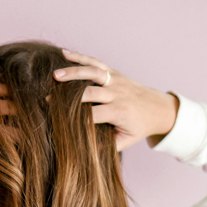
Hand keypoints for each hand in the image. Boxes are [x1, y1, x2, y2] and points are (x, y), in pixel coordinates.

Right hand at [53, 48, 178, 150]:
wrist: (158, 108)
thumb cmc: (138, 127)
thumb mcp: (126, 141)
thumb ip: (107, 146)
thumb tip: (84, 152)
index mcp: (120, 112)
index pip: (93, 114)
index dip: (74, 116)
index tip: (57, 119)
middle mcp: (117, 93)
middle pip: (90, 92)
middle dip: (69, 96)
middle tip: (49, 99)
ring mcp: (115, 80)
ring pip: (93, 72)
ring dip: (73, 72)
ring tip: (55, 74)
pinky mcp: (114, 72)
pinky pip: (96, 62)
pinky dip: (80, 56)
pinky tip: (64, 53)